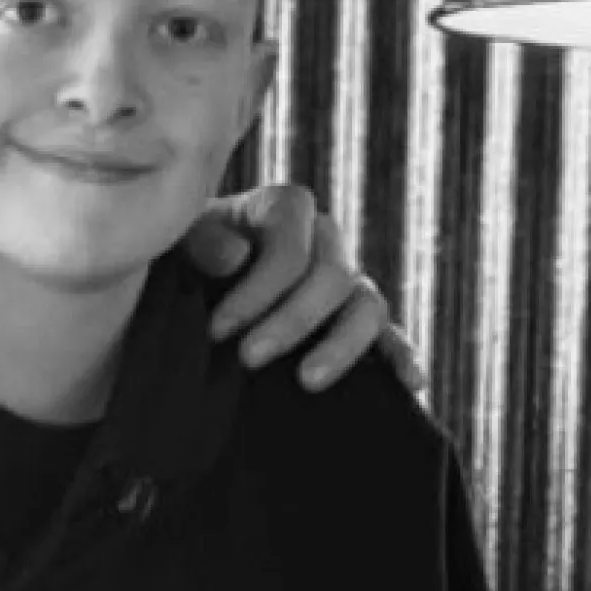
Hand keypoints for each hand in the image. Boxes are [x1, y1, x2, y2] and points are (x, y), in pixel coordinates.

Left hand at [183, 184, 425, 392]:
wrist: (191, 281)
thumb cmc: (184, 254)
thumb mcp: (180, 238)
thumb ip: (203, 241)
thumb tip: (237, 257)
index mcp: (283, 207)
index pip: (291, 243)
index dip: (259, 288)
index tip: (219, 329)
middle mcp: (324, 238)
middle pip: (332, 276)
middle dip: (290, 321)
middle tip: (248, 359)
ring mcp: (347, 278)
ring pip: (368, 305)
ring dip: (340, 345)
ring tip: (306, 381)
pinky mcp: (356, 319)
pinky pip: (390, 334)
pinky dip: (402, 355)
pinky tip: (410, 383)